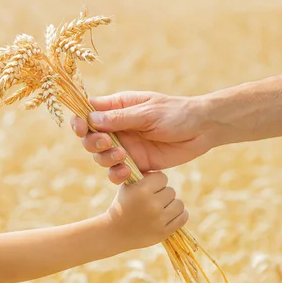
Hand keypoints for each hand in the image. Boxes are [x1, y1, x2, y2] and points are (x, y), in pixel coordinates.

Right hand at [71, 91, 214, 184]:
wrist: (202, 130)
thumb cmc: (176, 114)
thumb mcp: (148, 112)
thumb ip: (120, 118)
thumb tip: (91, 120)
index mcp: (118, 108)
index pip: (88, 113)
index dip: (79, 121)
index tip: (81, 128)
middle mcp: (118, 128)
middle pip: (89, 138)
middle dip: (93, 143)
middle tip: (108, 143)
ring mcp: (126, 147)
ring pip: (101, 157)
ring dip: (105, 158)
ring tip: (123, 156)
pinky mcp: (136, 164)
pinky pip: (117, 173)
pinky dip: (117, 174)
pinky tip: (126, 172)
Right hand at [104, 171, 188, 250]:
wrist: (115, 233)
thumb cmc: (123, 205)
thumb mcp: (127, 187)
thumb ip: (143, 176)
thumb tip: (160, 172)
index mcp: (141, 190)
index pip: (162, 178)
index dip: (156, 182)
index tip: (150, 188)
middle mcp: (151, 204)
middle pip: (171, 191)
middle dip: (163, 195)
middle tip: (153, 201)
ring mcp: (159, 220)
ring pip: (179, 204)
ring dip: (172, 205)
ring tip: (161, 209)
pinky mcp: (164, 232)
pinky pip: (183, 217)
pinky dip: (178, 215)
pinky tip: (169, 215)